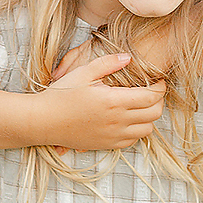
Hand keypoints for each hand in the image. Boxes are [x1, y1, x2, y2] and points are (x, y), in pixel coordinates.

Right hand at [38, 52, 164, 149]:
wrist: (42, 120)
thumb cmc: (59, 95)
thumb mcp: (81, 72)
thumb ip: (107, 63)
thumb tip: (129, 57)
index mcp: (113, 100)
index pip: (152, 96)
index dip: (160, 87)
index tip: (157, 80)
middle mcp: (117, 120)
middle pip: (155, 113)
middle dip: (158, 101)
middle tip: (151, 92)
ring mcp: (113, 135)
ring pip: (147, 130)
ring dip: (148, 117)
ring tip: (140, 106)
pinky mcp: (107, 144)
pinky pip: (133, 140)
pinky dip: (136, 130)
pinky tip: (126, 120)